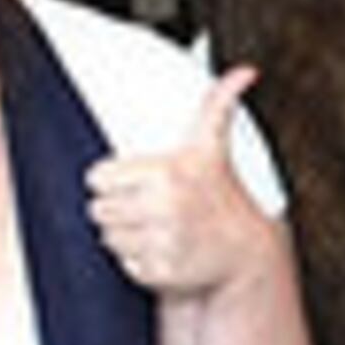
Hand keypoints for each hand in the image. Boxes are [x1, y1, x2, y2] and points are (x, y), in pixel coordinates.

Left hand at [86, 67, 275, 299]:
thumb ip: (219, 104)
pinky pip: (124, 263)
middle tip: (146, 206)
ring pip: (108, 238)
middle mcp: (165, 208)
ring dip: (125, 234)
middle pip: (98, 209)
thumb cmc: (223, 195)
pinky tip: (163, 249)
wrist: (246, 252)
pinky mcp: (161, 273)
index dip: (111, 180)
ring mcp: (163, 243)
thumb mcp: (213, 147)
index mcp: (168, 173)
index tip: (134, 182)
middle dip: (117, 208)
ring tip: (156, 226)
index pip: (99, 178)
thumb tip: (245, 71)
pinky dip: (138, 260)